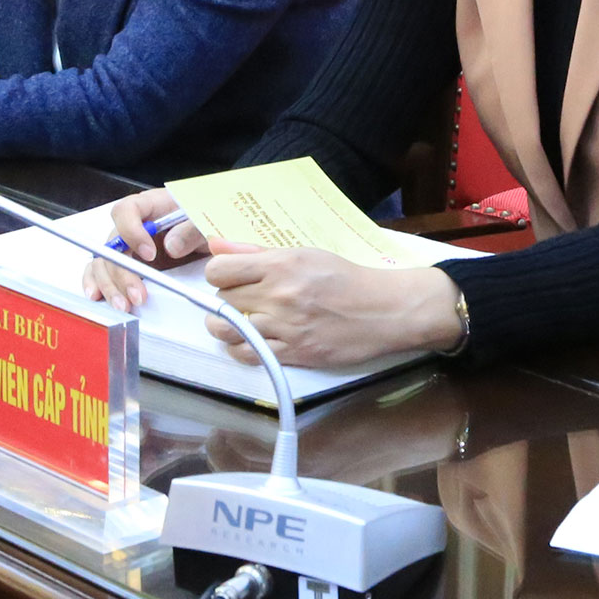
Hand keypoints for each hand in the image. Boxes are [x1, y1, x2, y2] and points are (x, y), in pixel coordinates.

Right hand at [80, 189, 203, 309]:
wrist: (211, 237)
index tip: (149, 254)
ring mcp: (129, 243)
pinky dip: (99, 282)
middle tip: (137, 293)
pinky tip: (99, 295)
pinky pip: (103, 269)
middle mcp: (135, 224)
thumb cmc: (205, 222)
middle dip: (121, 271)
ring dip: (110, 284)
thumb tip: (171, 246)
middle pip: (113, 243)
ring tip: (124, 304)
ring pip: (105, 260)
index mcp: (153, 205)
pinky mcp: (128, 261)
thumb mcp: (206, 223)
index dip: (131, 232)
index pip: (127, 210)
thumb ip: (192, 230)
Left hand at [198, 248, 462, 367]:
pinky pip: (249, 354)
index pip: (219, 270)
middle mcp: (279, 295)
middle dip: (225, 299)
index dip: (219, 273)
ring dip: (225, 326)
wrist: (383, 310)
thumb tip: (215, 244)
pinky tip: (251, 340)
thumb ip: (257, 251)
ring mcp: (285, 327)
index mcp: (281, 264)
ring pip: (227, 330)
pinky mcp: (293, 353)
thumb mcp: (305, 253)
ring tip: (236, 321)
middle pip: (221, 299)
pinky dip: (242, 348)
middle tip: (239, 299)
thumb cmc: (345, 277)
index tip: (229, 276)